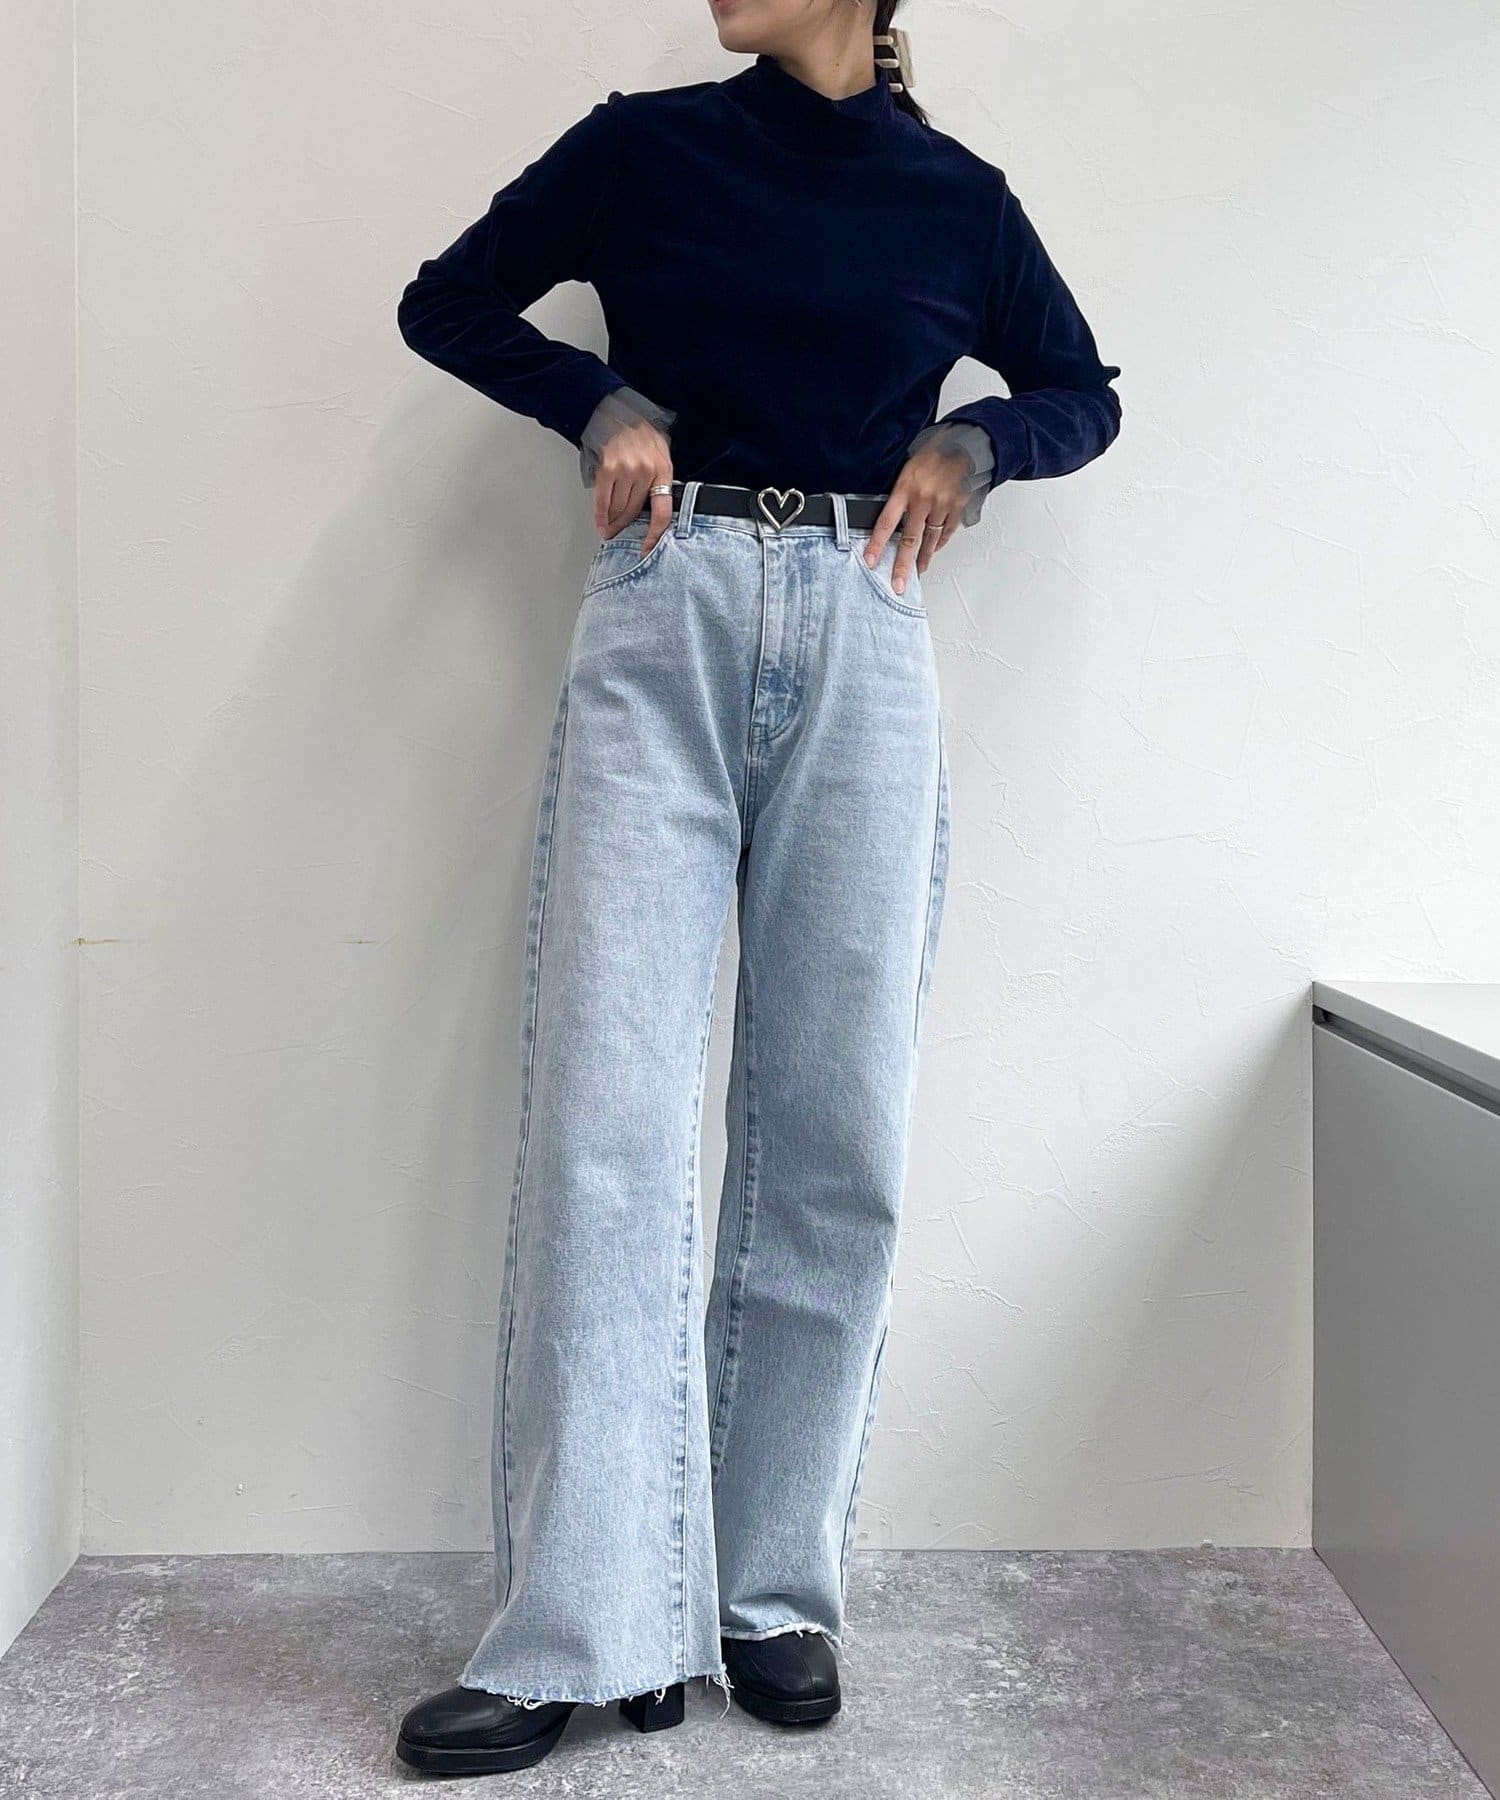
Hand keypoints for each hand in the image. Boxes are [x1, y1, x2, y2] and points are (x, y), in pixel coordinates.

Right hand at [593, 417, 674, 553]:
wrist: (616, 411)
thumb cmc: (639, 431)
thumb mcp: (660, 451)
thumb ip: (660, 476)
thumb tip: (654, 504)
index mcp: (663, 469)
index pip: (662, 512)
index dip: (655, 535)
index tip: (648, 549)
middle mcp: (645, 471)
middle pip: (634, 512)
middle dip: (625, 527)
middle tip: (619, 534)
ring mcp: (625, 470)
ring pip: (618, 509)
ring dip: (612, 523)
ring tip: (609, 530)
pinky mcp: (607, 469)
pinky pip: (603, 501)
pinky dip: (600, 516)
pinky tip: (601, 524)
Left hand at [863, 444, 968, 596]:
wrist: (964, 443)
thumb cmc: (934, 454)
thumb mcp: (908, 468)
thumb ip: (900, 493)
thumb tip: (891, 518)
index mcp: (906, 488)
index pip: (886, 522)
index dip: (877, 544)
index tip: (870, 561)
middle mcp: (924, 499)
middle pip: (910, 540)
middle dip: (903, 566)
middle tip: (898, 585)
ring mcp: (943, 505)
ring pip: (929, 540)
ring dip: (923, 558)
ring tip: (917, 572)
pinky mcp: (958, 508)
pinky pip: (946, 532)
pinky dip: (938, 543)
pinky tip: (932, 550)